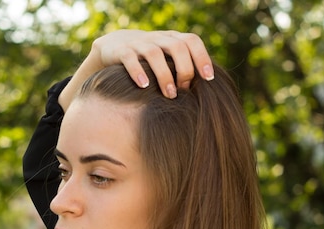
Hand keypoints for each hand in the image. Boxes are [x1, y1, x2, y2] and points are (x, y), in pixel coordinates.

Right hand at [59, 30, 213, 108]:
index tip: (209, 78)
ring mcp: (138, 43)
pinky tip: (143, 86)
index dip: (202, 57)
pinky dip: (138, 72)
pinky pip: (130, 59)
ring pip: (154, 53)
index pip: (192, 41)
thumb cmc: (149, 62)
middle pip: (176, 47)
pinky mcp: (121, 51)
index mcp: (172, 39)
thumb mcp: (167, 60)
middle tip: (184, 91)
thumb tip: (205, 93)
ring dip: (164, 75)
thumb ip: (183, 70)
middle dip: (184, 70)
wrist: (114, 47)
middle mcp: (157, 39)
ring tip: (169, 95)